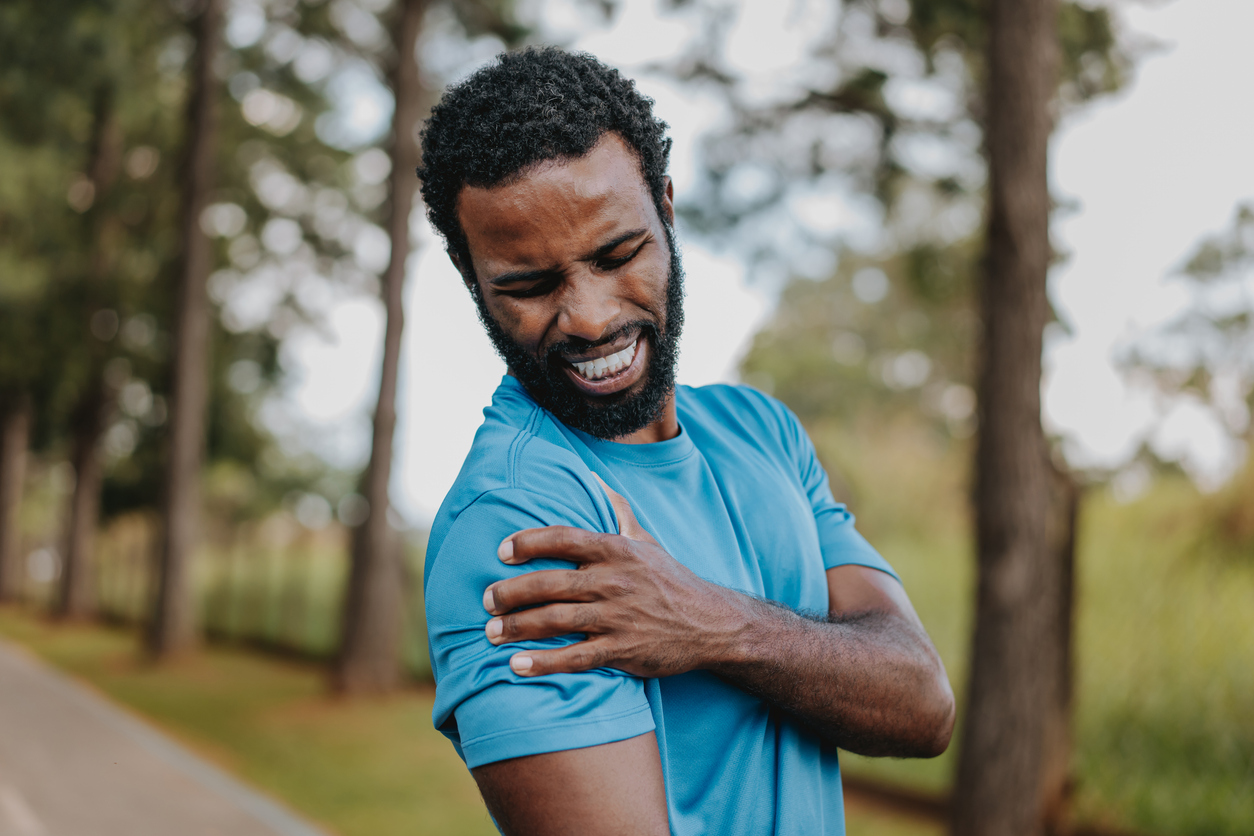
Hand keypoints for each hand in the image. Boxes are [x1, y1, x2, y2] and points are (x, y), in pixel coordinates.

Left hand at [483, 475, 745, 677]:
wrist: (711, 624)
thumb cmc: (669, 580)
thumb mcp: (645, 540)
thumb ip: (616, 510)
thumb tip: (591, 477)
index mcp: (616, 550)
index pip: (564, 537)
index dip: (528, 542)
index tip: (502, 551)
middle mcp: (614, 581)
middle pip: (550, 583)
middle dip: (510, 592)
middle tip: (486, 600)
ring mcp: (618, 617)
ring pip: (556, 621)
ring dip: (517, 627)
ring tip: (491, 632)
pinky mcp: (623, 651)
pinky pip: (575, 658)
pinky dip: (544, 663)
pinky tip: (517, 665)